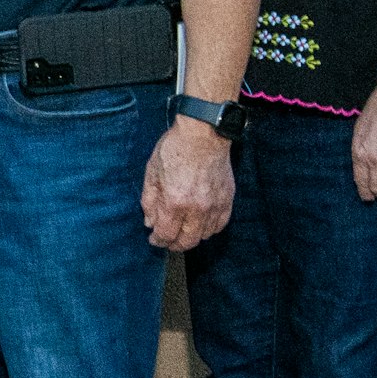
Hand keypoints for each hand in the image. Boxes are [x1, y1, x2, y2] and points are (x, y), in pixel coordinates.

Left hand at [141, 118, 234, 251]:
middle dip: (174, 244)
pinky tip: (201, 224)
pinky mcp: (227, 199)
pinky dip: (209, 228)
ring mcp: (215, 205)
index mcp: (174, 202)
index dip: (158, 241)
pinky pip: (220, 224)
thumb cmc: (174, 148)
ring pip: (204, 235)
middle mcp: (196, 208)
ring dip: (192, 237)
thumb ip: (149, 201)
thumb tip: (149, 222)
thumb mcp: (152, 172)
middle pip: (187, 241)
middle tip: (167, 240)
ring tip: (183, 231)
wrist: (203, 133)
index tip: (154, 239)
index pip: (166, 235)